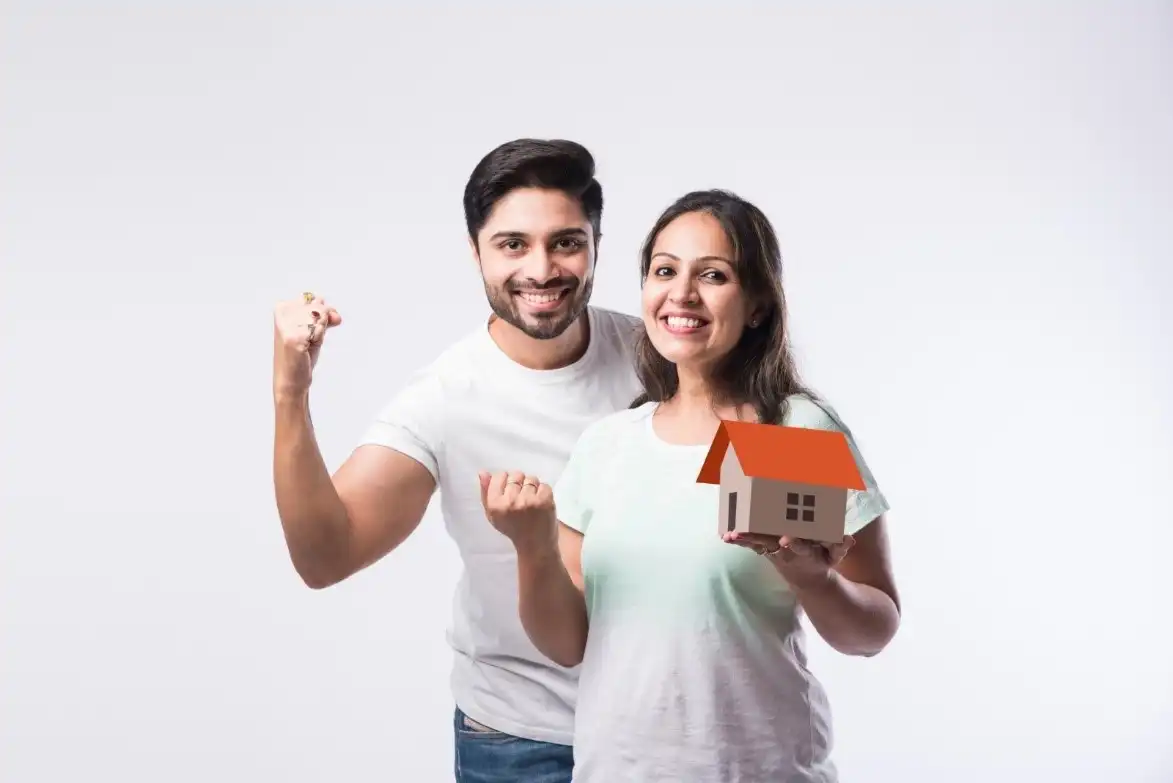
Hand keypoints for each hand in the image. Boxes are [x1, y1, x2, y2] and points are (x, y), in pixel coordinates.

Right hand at [273, 292, 341, 397]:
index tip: (312, 330)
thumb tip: (336, 315)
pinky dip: (319, 339)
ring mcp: (287, 323)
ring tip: (306, 344)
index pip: (314, 298)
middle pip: (319, 306)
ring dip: (319, 333)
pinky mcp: (293, 336)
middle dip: (321, 323)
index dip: (321, 314)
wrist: (292, 380)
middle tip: (308, 339)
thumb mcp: (313, 330)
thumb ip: (324, 316)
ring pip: (321, 316)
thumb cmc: (302, 355)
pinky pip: (320, 328)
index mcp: (282, 307)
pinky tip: (306, 347)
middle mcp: (282, 312)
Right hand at [479, 471, 556, 555]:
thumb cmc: (512, 528)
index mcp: (495, 505)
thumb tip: (483, 472)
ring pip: (531, 479)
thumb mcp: (493, 514)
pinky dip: (544, 492)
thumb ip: (486, 493)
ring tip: (531, 501)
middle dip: (520, 483)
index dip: (506, 481)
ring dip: (532, 487)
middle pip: (516, 475)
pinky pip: (544, 485)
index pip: (499, 476)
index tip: (510, 491)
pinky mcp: (544, 500)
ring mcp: (528, 500)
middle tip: (522, 498)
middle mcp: (510, 501)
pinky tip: (541, 504)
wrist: (535, 545)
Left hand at [723, 531, 854, 590]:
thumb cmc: (822, 560)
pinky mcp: (765, 550)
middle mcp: (786, 551)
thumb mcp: (834, 556)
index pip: (799, 546)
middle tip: (740, 532)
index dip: (794, 543)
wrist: (807, 578)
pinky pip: (750, 544)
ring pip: (756, 543)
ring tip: (728, 535)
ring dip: (743, 539)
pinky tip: (725, 535)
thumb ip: (840, 547)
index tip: (786, 539)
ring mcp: (773, 551)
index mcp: (804, 551)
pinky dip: (739, 541)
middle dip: (756, 538)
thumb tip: (848, 539)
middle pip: (770, 542)